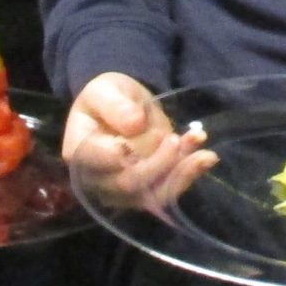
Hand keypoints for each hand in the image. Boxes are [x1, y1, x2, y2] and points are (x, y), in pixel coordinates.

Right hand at [63, 72, 214, 214]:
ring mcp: (122, 192)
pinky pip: (168, 192)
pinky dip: (189, 175)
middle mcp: (97, 179)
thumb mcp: (106, 89)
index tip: (144, 134)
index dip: (120, 155)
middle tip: (175, 138)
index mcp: (78, 151)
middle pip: (128, 184)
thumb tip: (134, 123)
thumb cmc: (107, 98)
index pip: (95, 162)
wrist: (122, 109)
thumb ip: (115, 104)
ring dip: (181, 175)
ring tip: (204, 153)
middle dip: (158, 164)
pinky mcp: (146, 193)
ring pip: (153, 196)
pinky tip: (206, 156)